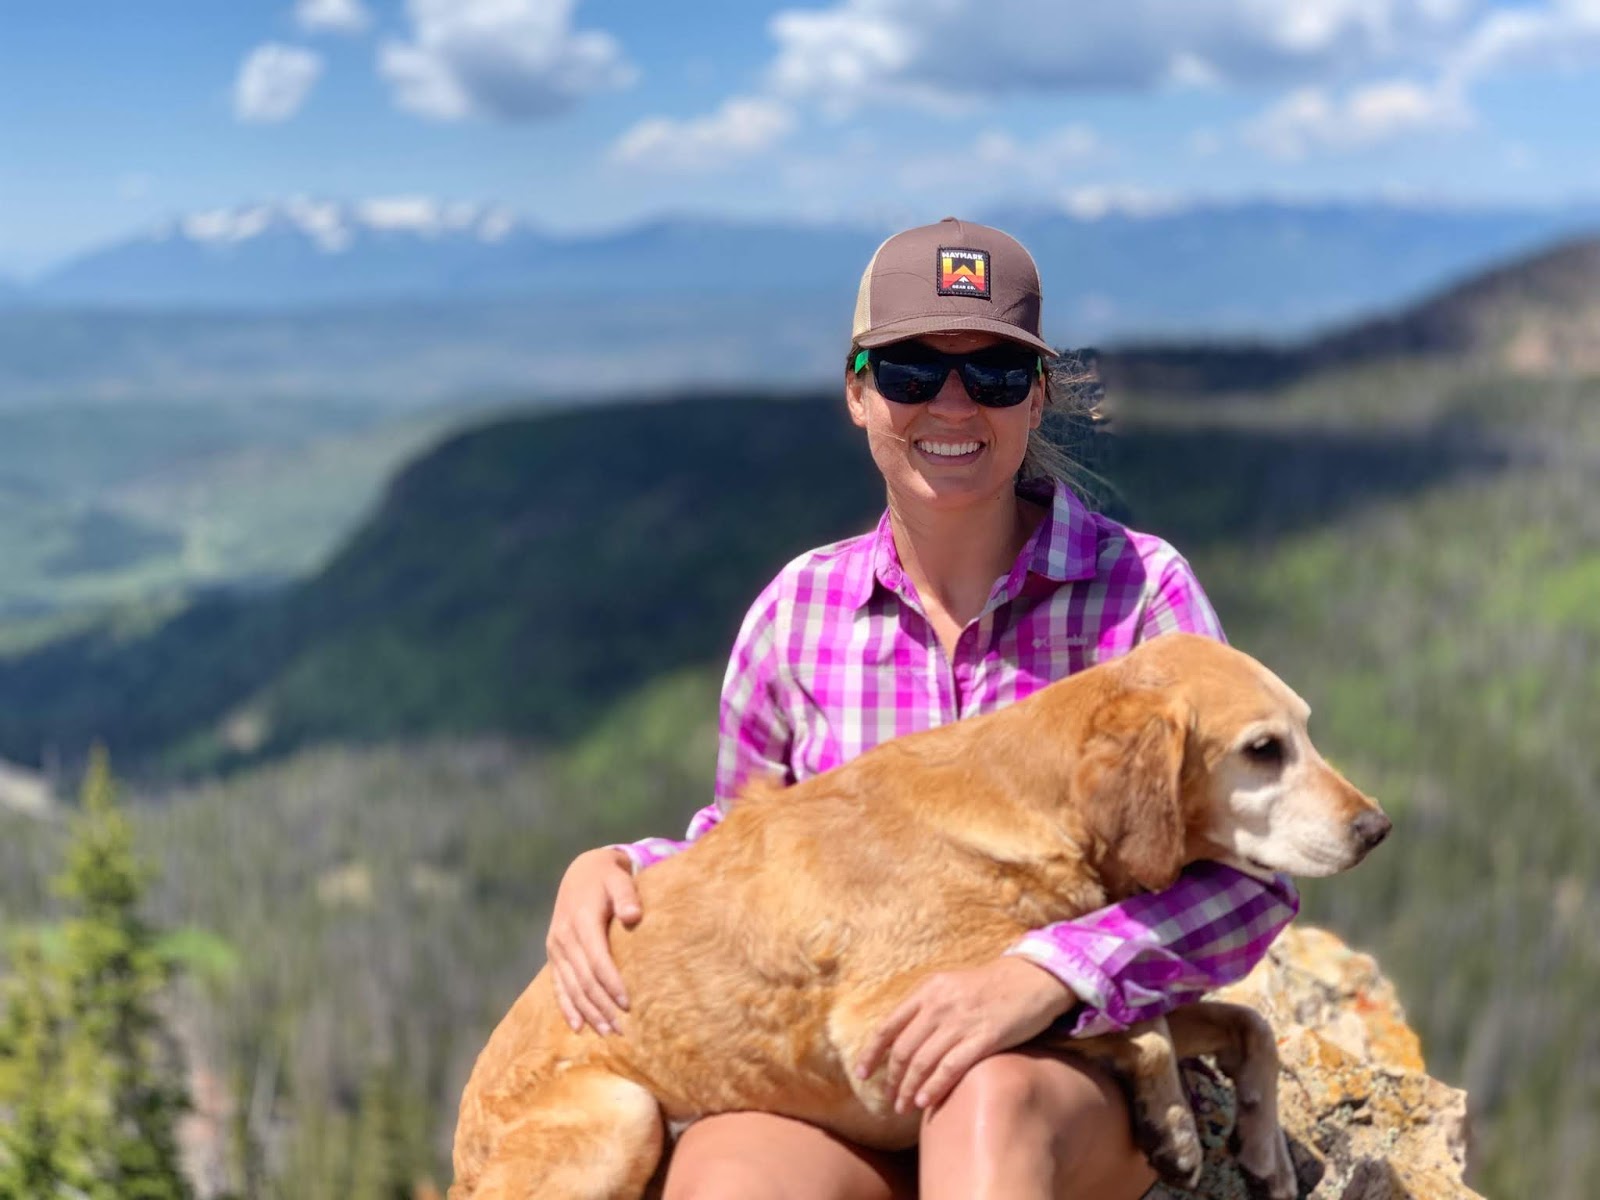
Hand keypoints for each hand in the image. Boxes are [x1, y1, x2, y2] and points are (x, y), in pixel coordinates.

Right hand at [545, 846, 642, 1034]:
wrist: (581, 872)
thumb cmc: (607, 877)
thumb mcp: (619, 878)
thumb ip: (627, 896)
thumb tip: (633, 916)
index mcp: (581, 921)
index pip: (597, 960)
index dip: (612, 984)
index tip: (629, 1004)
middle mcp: (564, 938)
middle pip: (584, 980)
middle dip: (603, 1007)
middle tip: (624, 1030)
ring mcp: (555, 948)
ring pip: (571, 988)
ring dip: (589, 1013)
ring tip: (608, 1033)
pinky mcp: (553, 954)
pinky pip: (558, 985)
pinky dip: (568, 1007)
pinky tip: (578, 1027)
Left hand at [855, 957, 1076, 1113]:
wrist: (1031, 979)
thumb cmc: (988, 986)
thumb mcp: (949, 986)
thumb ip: (924, 1007)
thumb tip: (899, 1039)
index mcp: (927, 991)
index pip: (888, 1026)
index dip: (871, 1054)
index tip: (862, 1075)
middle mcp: (939, 1005)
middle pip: (903, 1050)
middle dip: (892, 1079)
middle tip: (890, 1100)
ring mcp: (960, 1022)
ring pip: (923, 1062)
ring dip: (909, 1089)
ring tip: (904, 1107)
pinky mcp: (984, 1038)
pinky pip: (950, 1067)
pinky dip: (934, 1087)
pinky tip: (925, 1102)